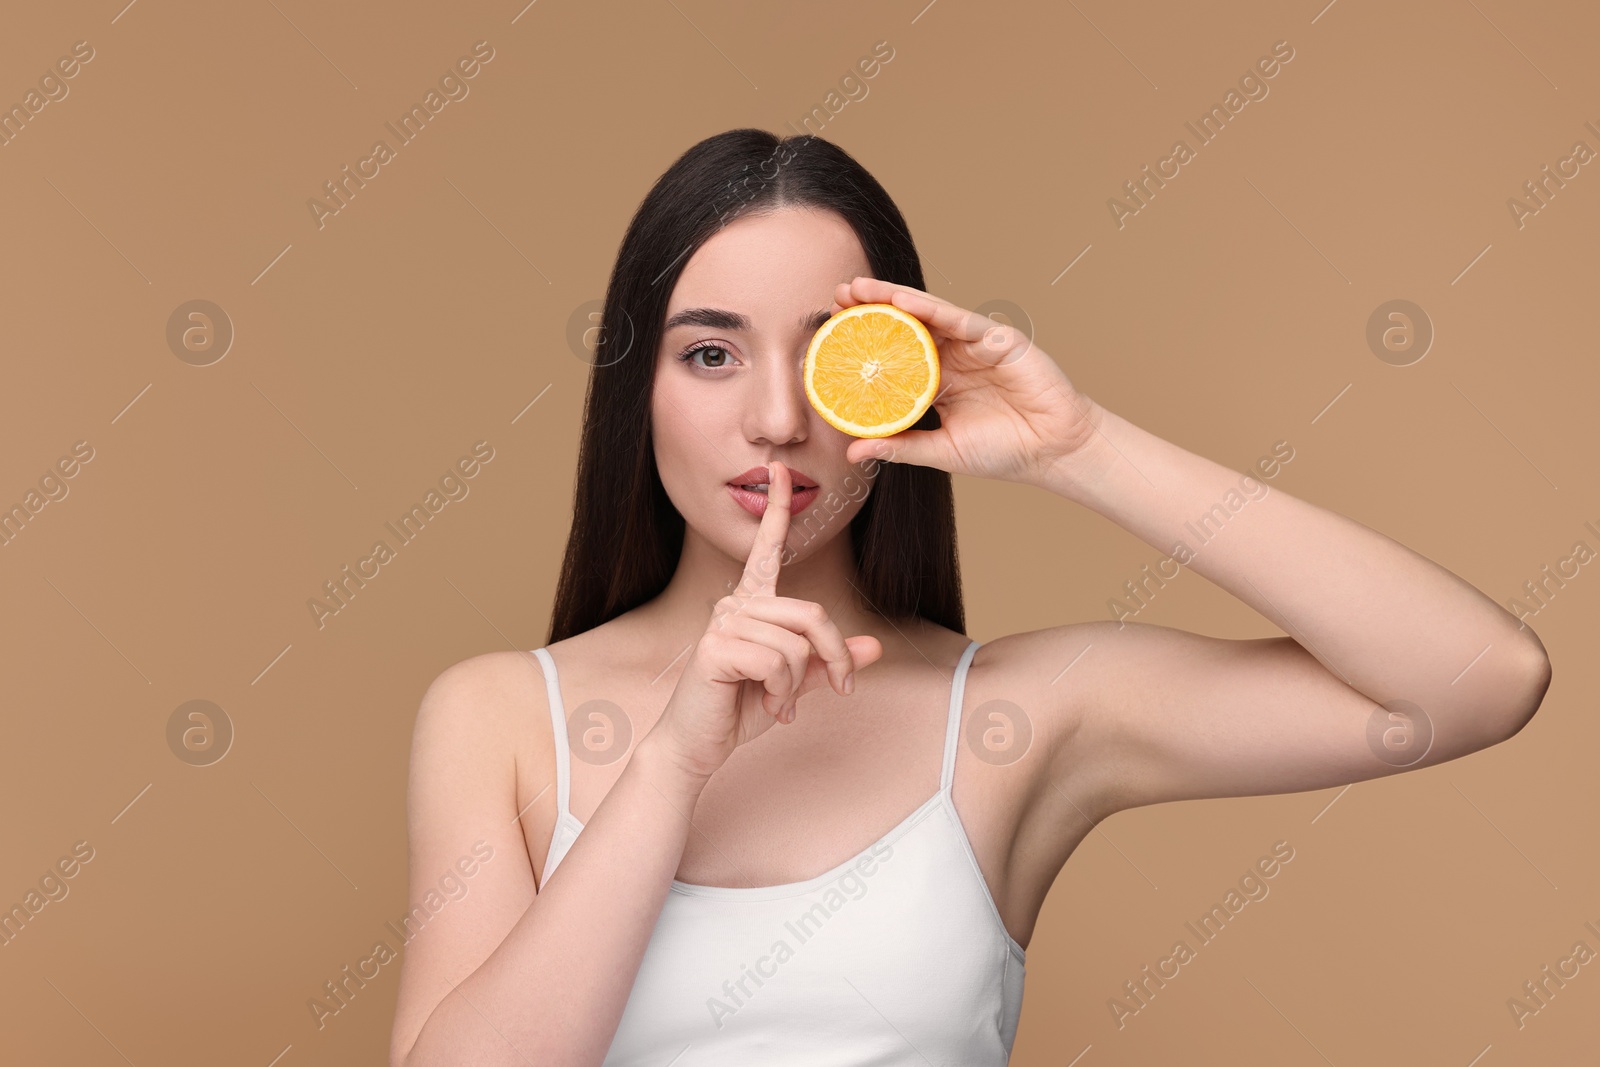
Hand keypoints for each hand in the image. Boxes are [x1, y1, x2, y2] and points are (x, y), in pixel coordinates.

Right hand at [648, 460, 885, 782]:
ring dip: (799, 685)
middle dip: (834, 657)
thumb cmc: (739, 709)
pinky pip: (777, 661)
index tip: (779, 470)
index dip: (776, 511)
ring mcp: (722, 622)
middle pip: (811, 614)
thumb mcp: (796, 684)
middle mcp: (735, 605)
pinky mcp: (716, 647)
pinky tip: (767, 706)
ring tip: (779, 703)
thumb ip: (829, 662)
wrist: (698, 746)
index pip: (767, 551)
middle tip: (840, 689)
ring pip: (797, 644)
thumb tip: (874, 647)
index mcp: (752, 605)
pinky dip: (783, 693)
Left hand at [829, 277, 1102, 487]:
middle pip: (906, 328)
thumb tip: (853, 452)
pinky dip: (931, 308)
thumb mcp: (941, 451)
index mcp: (938, 383)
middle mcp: (954, 359)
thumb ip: (900, 447)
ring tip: (858, 289)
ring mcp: (975, 346)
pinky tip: (902, 299)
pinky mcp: (999, 340)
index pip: (894, 357)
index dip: (865, 344)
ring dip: (892, 299)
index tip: (830, 334)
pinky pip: (960, 320)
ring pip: (928, 316)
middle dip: (870, 311)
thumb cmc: (1003, 453)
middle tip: (835, 298)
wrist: (1054, 453)